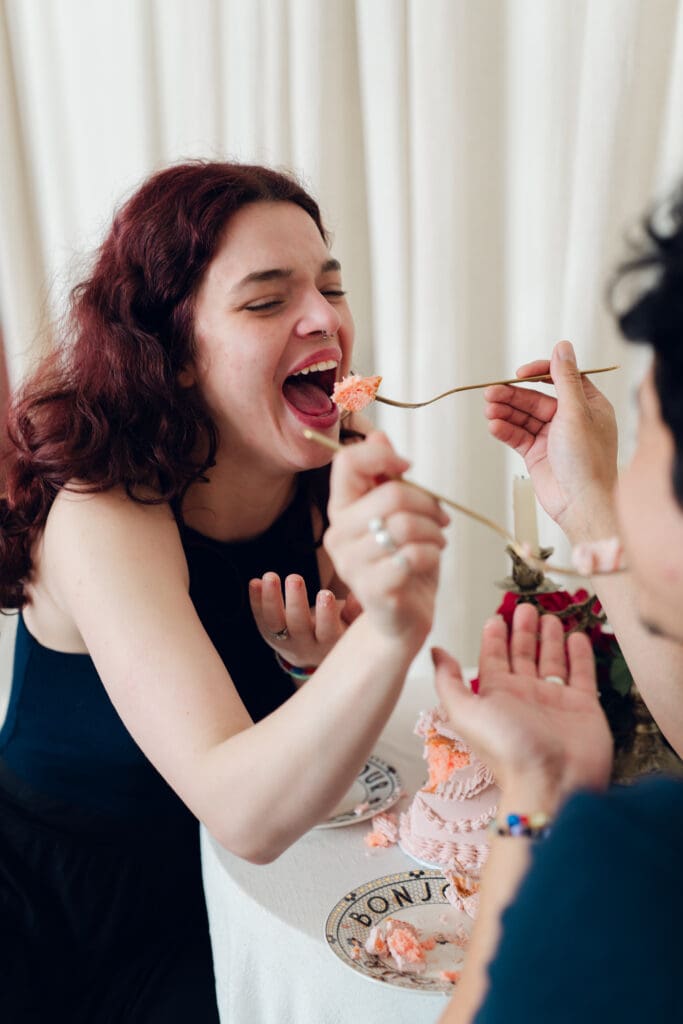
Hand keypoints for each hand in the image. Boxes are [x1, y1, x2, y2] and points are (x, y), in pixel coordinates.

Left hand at [249, 572, 361, 668]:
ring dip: (271, 599)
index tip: (326, 594)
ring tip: (270, 576)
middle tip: (295, 579)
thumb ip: (356, 613)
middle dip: (296, 601)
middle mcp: (306, 644)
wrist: (314, 654)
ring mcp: (286, 641)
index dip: (326, 614)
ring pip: (275, 623)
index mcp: (330, 643)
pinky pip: (260, 618)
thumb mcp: (353, 626)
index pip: (328, 630)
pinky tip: (255, 582)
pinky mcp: (270, 635)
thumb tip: (357, 597)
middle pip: (298, 625)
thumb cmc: (340, 630)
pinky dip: (256, 600)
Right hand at [324, 432, 449, 643]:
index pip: (346, 463)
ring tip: (438, 539)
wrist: (401, 620)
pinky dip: (433, 554)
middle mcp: (338, 535)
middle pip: (391, 495)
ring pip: (405, 525)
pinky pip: (413, 555)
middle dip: (427, 503)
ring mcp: (351, 564)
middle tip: (440, 517)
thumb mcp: (397, 516)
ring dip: (434, 531)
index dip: (383, 457)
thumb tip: (378, 436)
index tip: (407, 469)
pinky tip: (431, 559)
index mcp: (341, 510)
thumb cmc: (402, 564)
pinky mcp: (373, 589)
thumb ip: (385, 479)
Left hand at [432, 603, 612, 810]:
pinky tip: (576, 636)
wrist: (552, 781)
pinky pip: (581, 673)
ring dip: (549, 638)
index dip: (494, 637)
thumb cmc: (507, 749)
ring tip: (550, 616)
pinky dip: (579, 655)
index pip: (494, 657)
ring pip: (552, 660)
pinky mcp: (583, 706)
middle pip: (523, 654)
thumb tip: (436, 652)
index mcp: (496, 694)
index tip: (496, 617)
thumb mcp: (465, 712)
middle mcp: (525, 694)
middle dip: (523, 631)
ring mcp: (555, 700)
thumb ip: (449, 681)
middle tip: (526, 607)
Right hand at [484, 340, 617, 541]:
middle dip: (513, 395)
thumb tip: (563, 347)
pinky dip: (505, 430)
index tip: (520, 373)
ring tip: (488, 409)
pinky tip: (494, 426)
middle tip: (490, 393)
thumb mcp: (576, 412)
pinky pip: (517, 435)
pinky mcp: (537, 454)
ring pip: (523, 417)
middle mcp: (570, 419)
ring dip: (505, 412)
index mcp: (588, 405)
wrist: (580, 503)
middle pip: (535, 398)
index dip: (539, 372)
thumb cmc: (588, 461)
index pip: (560, 378)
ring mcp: (552, 437)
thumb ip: (565, 379)